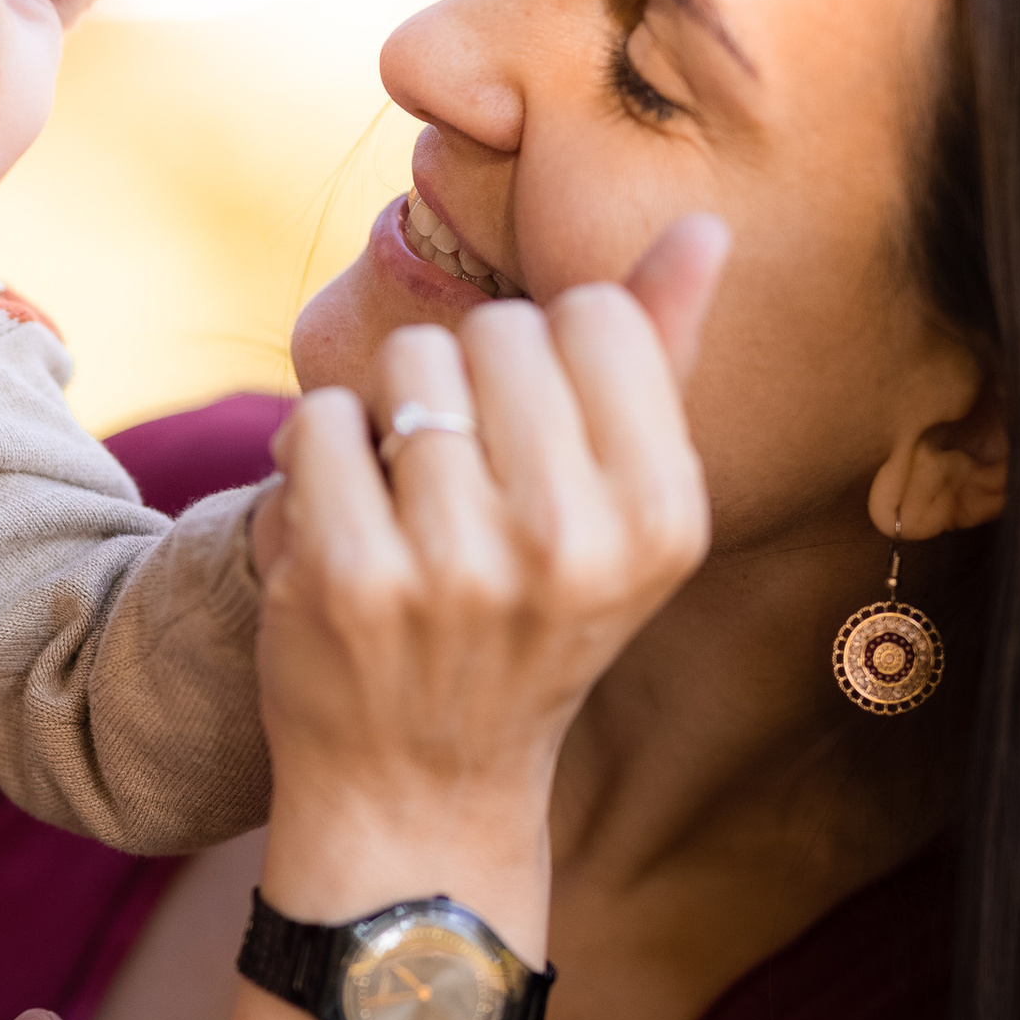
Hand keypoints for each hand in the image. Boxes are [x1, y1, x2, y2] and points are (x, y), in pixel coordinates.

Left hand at [250, 216, 725, 953]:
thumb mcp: (618, 515)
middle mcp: (572, 545)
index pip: (593, 317)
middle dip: (462, 383)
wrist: (420, 791)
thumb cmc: (525, 626)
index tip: (532, 440)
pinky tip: (342, 529)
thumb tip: (704, 229)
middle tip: (461, 486)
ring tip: (405, 507)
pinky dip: (316, 460)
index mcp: (662, 518)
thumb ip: (656, 363)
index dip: (545, 357)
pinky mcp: (347, 580)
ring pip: (403, 367)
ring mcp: (455, 567)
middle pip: (492, 332)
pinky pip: (319, 422)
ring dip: (386, 418)